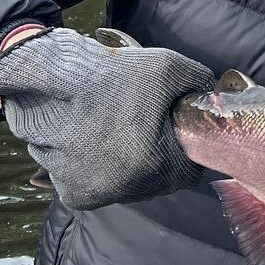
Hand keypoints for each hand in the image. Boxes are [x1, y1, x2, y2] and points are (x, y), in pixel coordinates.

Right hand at [0, 28, 214, 209]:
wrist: (54, 82)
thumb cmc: (115, 76)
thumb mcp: (171, 68)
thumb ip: (200, 85)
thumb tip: (211, 99)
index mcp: (156, 166)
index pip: (189, 171)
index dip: (186, 149)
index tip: (176, 132)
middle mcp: (127, 190)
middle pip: (158, 180)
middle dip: (158, 156)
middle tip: (144, 126)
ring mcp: (99, 196)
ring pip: (129, 184)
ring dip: (129, 164)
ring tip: (117, 130)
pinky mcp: (75, 196)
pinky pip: (100, 188)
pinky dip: (101, 170)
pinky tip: (96, 142)